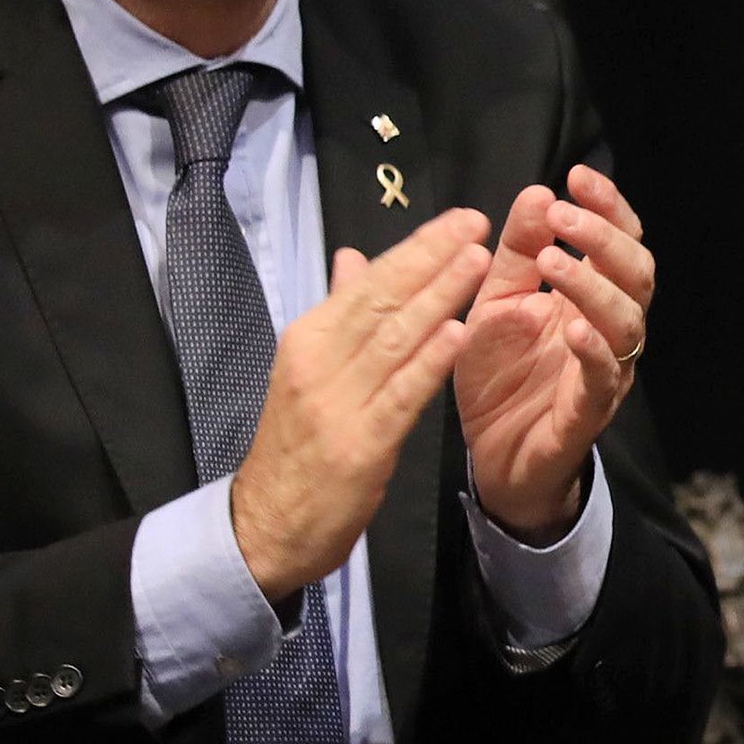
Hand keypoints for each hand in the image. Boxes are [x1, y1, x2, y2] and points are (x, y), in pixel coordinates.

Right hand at [228, 209, 491, 599]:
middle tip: (475, 222)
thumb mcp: (308, 369)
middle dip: (431, 258)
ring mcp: (338, 402)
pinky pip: (401, 395)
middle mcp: (319, 361)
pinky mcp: (360, 444)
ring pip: (394, 339)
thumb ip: (338, 313)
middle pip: (381, 300)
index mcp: (309, 338)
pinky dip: (429, 361)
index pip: (368, 282)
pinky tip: (457, 332)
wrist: (267, 523)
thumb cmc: (298, 443)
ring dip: (438, 297)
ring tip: (476, 261)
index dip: (416, 248)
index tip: (459, 220)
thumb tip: (354, 256)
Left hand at [458, 164, 654, 538]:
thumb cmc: (501, 374)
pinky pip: (604, 378)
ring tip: (553, 262)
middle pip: (637, 274)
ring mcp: (606, 371)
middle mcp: (610, 329)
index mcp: (591, 296)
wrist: (493, 455)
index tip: (577, 177)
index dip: (609, 207)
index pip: (620, 241)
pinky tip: (573, 328)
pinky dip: (594, 350)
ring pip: (627, 322)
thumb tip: (539, 192)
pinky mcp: (587, 412)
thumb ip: (516, 254)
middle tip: (563, 216)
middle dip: (604, 238)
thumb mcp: (496, 300)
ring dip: (593, 286)